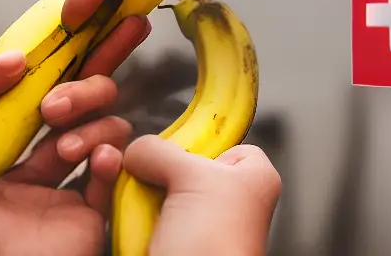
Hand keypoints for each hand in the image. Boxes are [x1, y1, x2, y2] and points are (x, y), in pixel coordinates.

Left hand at [0, 0, 150, 255]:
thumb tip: (16, 58)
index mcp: (4, 132)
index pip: (42, 69)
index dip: (70, 28)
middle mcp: (40, 146)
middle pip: (86, 85)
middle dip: (108, 53)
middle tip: (129, 27)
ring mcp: (72, 174)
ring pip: (105, 120)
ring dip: (90, 124)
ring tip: (62, 149)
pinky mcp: (96, 202)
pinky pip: (116, 165)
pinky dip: (107, 161)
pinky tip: (90, 169)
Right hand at [122, 135, 281, 255]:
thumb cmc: (216, 247)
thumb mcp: (192, 178)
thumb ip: (163, 151)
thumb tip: (139, 148)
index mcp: (254, 180)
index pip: (226, 145)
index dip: (200, 145)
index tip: (177, 146)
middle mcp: (233, 204)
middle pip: (186, 171)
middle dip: (161, 174)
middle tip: (147, 177)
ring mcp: (204, 229)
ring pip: (163, 198)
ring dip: (143, 200)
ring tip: (140, 208)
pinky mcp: (178, 248)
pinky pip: (149, 225)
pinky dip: (137, 224)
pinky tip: (136, 229)